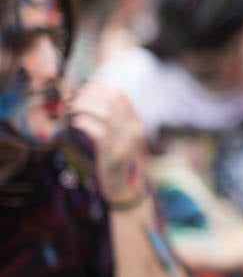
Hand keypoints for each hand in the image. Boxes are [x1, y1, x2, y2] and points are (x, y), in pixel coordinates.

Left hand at [69, 81, 147, 204]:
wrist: (126, 187)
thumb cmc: (117, 160)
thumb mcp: (119, 136)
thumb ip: (112, 120)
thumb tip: (90, 100)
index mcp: (135, 121)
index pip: (119, 94)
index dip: (98, 88)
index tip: (82, 90)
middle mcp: (134, 129)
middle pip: (111, 101)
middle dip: (89, 96)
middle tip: (73, 100)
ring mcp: (126, 141)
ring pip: (106, 114)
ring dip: (85, 107)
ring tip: (73, 110)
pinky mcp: (115, 154)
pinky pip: (99, 133)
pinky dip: (85, 124)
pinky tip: (76, 124)